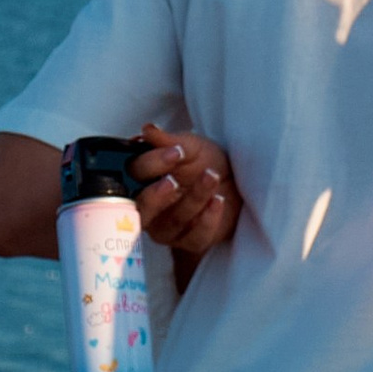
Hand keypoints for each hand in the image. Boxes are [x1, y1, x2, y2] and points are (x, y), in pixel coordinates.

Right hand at [129, 128, 239, 266]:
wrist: (238, 182)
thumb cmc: (207, 163)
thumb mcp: (191, 146)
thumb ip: (169, 140)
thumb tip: (148, 130)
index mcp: (144, 180)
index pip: (134, 175)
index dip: (151, 164)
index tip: (175, 152)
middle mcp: (151, 207)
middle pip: (142, 209)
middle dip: (156, 196)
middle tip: (173, 180)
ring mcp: (170, 228)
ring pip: (174, 221)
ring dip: (194, 198)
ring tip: (212, 177)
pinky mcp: (192, 242)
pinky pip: (196, 237)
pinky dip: (208, 219)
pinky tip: (218, 200)